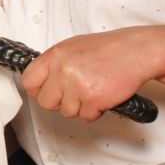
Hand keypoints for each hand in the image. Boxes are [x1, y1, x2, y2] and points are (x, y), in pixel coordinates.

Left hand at [20, 27, 153, 121]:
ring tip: (91, 90)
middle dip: (58, 102)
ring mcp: (77, 85)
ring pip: (66, 111)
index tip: (45, 91)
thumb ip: (54, 64)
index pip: (29, 80)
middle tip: (72, 94)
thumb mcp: (72, 47)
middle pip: (45, 102)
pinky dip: (94, 111)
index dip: (37, 90)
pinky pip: (85, 117)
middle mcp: (63, 70)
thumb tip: (40, 79)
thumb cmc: (107, 49)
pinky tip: (101, 96)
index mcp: (55, 55)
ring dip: (79, 106)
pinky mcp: (93, 100)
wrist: (135, 52)